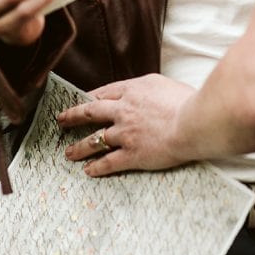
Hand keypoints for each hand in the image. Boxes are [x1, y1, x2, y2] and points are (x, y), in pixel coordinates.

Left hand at [57, 74, 195, 174]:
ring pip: (95, 139)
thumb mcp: (164, 84)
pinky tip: (88, 171)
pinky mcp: (132, 154)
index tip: (80, 100)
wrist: (193, 121)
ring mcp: (125, 133)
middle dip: (73, 116)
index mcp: (132, 90)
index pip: (104, 92)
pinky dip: (97, 167)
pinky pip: (109, 162)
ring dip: (79, 147)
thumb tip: (145, 93)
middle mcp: (123, 110)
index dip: (89, 97)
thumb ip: (149, 89)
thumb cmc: (186, 101)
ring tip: (68, 153)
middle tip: (61, 120)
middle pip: (91, 112)